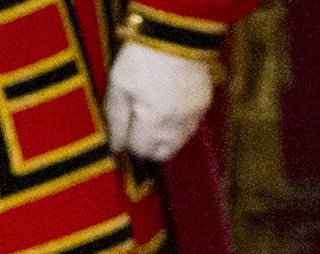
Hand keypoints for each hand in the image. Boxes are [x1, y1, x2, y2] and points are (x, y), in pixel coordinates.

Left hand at [103, 40, 215, 162]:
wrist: (175, 34)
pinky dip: (179, 124)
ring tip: (153, 117)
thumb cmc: (143, 58)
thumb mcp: (118, 88)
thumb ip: (116, 121)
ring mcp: (193, 113)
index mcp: (154, 120)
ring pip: (178, 142)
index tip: (124, 132)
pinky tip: (168, 107)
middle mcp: (177, 122)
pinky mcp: (203, 103)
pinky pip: (190, 126)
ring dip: (164, 137)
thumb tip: (115, 147)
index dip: (129, 142)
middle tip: (138, 130)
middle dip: (148, 146)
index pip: (140, 150)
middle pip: (162, 153)